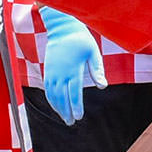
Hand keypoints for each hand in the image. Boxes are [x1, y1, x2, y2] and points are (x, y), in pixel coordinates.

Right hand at [40, 7, 105, 124]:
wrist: (62, 28)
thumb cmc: (81, 40)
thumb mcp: (93, 52)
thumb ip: (97, 70)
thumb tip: (103, 86)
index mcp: (73, 70)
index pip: (73, 93)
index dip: (76, 106)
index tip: (79, 116)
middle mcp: (60, 73)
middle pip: (62, 97)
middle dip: (66, 111)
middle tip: (71, 123)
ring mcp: (52, 72)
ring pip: (53, 95)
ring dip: (58, 108)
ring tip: (64, 118)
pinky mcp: (48, 71)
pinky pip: (48, 89)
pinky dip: (51, 100)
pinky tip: (56, 106)